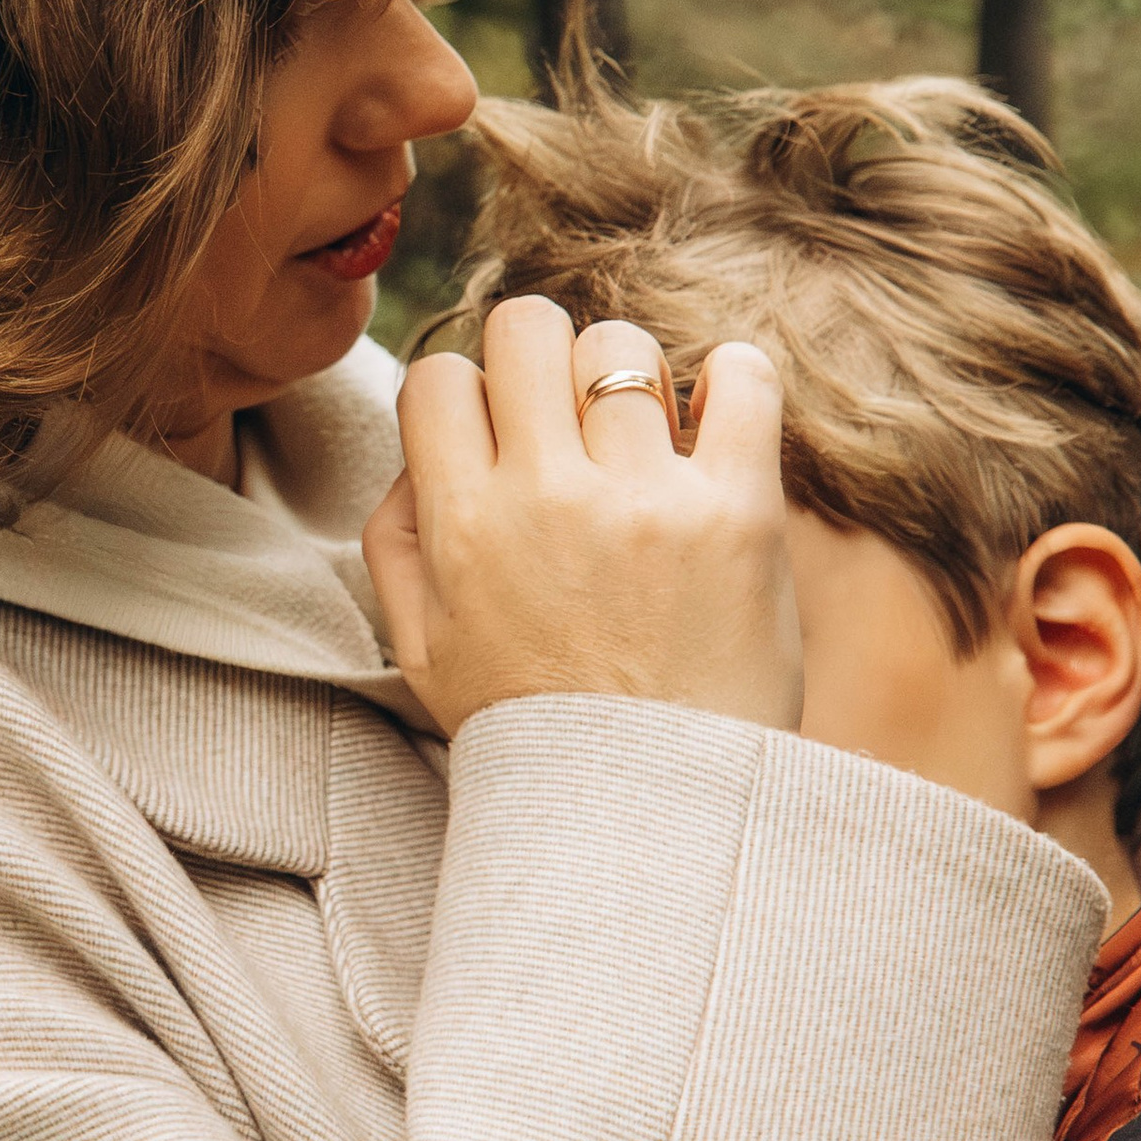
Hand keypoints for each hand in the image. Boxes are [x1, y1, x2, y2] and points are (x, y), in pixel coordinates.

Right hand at [363, 300, 802, 737]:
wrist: (655, 812)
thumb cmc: (537, 731)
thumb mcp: (424, 652)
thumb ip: (397, 542)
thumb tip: (419, 449)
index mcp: (465, 529)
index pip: (441, 377)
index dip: (470, 395)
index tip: (503, 437)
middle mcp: (549, 499)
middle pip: (528, 328)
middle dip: (542, 356)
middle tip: (570, 416)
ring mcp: (648, 500)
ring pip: (624, 345)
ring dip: (631, 377)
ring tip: (647, 438)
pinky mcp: (740, 512)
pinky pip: (743, 378)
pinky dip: (733, 375)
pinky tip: (717, 409)